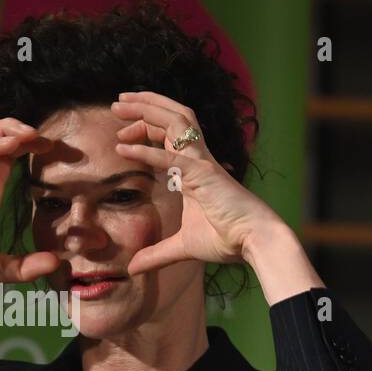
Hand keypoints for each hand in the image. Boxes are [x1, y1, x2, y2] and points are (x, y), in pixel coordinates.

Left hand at [110, 91, 285, 274]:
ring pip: (175, 122)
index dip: (145, 127)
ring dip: (146, 111)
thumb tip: (133, 267)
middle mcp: (199, 159)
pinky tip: (122, 148)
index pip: (169, 135)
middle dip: (144, 105)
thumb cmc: (227, 240)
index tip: (121, 134)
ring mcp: (202, 164)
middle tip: (117, 103)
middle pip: (172, 118)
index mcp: (195, 169)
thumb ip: (157, 254)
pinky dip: (145, 152)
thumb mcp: (183, 246)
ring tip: (120, 106)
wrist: (255, 243)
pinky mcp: (203, 176)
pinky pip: (171, 159)